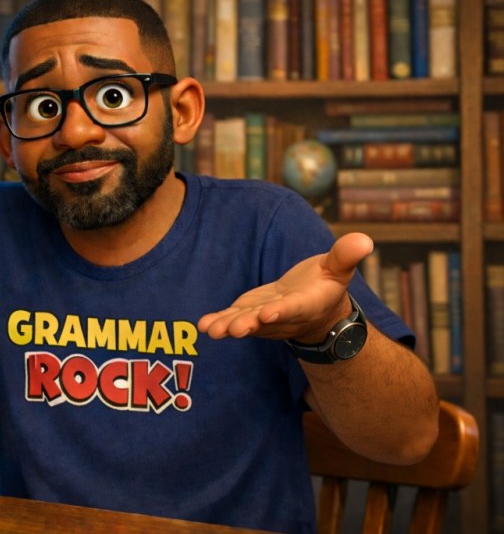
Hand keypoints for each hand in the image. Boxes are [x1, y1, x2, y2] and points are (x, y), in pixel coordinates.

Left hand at [197, 233, 373, 341]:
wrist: (311, 307)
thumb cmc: (325, 284)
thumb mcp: (338, 268)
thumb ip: (346, 255)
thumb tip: (365, 239)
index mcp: (306, 304)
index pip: (294, 308)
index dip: (282, 311)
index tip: (269, 313)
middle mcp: (283, 316)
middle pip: (265, 322)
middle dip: (250, 325)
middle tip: (236, 329)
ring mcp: (262, 318)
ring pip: (245, 323)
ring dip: (228, 326)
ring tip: (212, 330)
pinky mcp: (247, 314)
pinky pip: (231, 319)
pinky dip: (218, 322)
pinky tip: (204, 324)